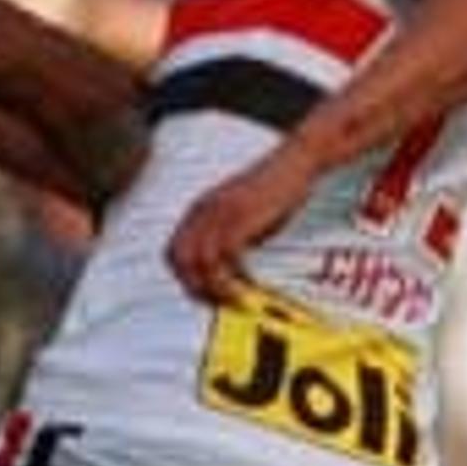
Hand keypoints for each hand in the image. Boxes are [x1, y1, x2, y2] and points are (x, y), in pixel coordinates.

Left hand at [166, 143, 315, 302]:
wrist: (294, 162)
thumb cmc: (273, 191)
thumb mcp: (242, 214)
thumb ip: (228, 236)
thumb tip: (228, 270)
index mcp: (198, 210)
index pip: (172, 253)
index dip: (184, 278)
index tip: (205, 294)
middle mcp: (202, 211)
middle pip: (179, 260)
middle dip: (195, 288)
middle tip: (219, 303)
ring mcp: (220, 213)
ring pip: (200, 263)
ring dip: (216, 288)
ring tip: (236, 300)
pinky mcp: (240, 216)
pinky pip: (226, 256)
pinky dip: (234, 276)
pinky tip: (249, 284)